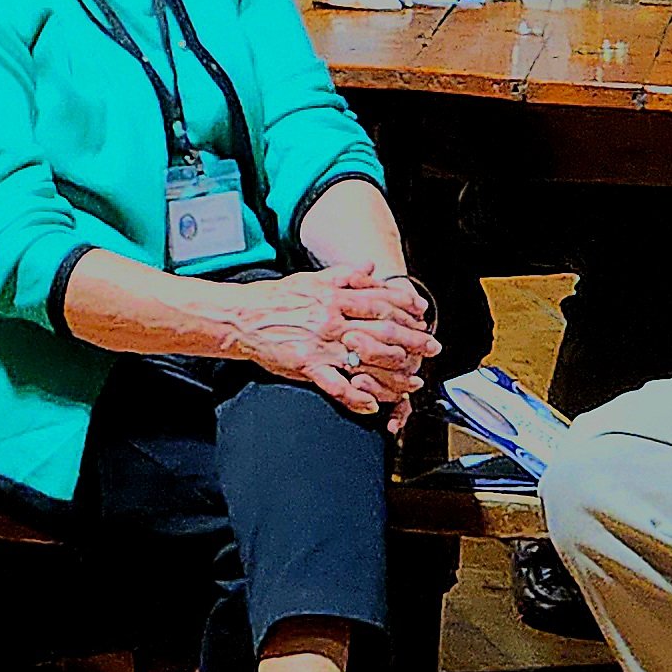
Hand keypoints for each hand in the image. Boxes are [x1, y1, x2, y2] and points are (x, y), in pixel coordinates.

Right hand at [224, 264, 431, 418]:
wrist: (240, 317)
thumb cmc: (273, 299)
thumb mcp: (311, 279)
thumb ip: (344, 274)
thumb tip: (370, 267)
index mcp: (333, 296)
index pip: (380, 301)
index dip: (406, 310)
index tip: (422, 317)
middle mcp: (331, 319)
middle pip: (382, 330)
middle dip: (412, 340)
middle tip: (432, 348)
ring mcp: (320, 344)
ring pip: (366, 359)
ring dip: (393, 372)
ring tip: (410, 381)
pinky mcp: (307, 365)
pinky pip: (337, 386)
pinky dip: (357, 397)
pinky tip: (372, 404)